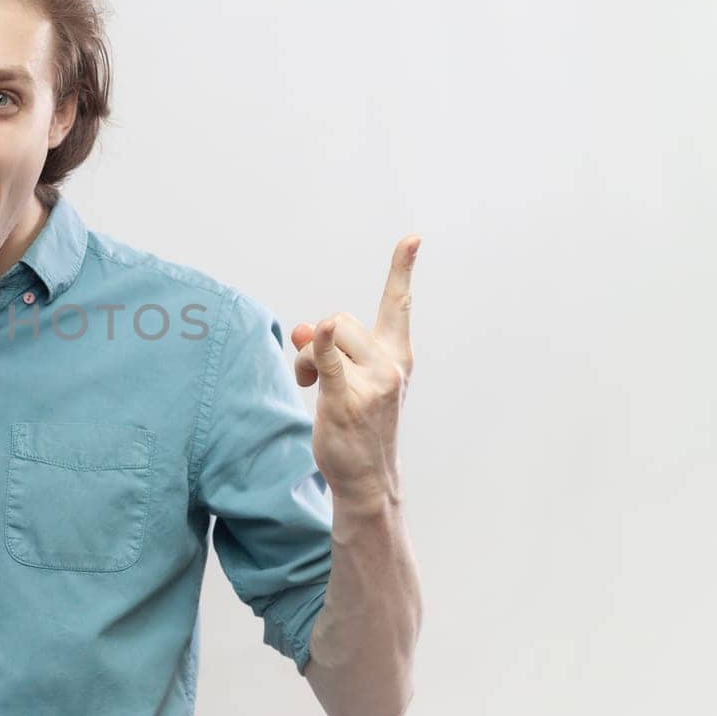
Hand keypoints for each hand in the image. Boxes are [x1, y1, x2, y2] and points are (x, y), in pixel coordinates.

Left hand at [288, 235, 419, 503]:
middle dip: (319, 337)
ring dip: (306, 355)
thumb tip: (304, 328)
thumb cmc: (357, 425)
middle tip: (311, 371)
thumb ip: (329, 348)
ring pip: (326, 335)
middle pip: (342, 317)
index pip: (399, 303)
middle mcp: (390, 364)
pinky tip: (318, 334)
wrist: (367, 477)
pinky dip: (320, 345)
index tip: (412, 238)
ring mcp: (371, 382)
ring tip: (309, 383)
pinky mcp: (346, 398)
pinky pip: (328, 359)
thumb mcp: (349, 379)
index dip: (402, 269)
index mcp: (397, 355)